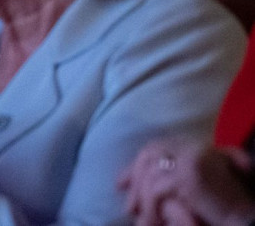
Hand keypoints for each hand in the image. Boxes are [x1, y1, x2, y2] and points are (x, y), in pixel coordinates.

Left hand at [120, 138, 254, 225]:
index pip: (156, 148)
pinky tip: (152, 221)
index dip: (136, 166)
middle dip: (133, 178)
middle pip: (149, 155)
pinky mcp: (189, 176)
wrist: (245, 218)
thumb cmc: (221, 207)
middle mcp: (193, 147)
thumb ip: (169, 176)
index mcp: (195, 145)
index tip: (121, 184)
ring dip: (141, 198)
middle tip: (128, 204)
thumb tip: (128, 182)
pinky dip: (150, 207)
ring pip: (150, 174)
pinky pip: (157, 190)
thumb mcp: (192, 187)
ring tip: (140, 217)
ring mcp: (191, 159)